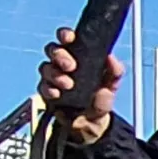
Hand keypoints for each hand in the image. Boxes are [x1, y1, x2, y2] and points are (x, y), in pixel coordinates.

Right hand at [36, 28, 122, 143]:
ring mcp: (53, 77)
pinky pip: (42, 86)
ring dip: (55, 74)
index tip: (69, 38)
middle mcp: (63, 63)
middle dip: (60, 55)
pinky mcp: (47, 92)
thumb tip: (111, 57)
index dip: (65, 35)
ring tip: (68, 85)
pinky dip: (49, 89)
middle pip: (52, 49)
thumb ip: (115, 71)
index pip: (67, 38)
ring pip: (45, 67)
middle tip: (71, 67)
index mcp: (79, 55)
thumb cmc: (101, 97)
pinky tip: (58, 94)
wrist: (92, 123)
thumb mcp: (112, 84)